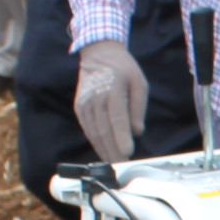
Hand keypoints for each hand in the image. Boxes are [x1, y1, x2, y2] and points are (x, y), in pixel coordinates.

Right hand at [74, 38, 146, 162]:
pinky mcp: (80, 107)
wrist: (99, 54)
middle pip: (104, 129)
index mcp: (113, 89)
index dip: (122, 137)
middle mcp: (96, 97)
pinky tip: (103, 151)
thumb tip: (137, 132)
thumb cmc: (123, 69)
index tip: (128, 152)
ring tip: (114, 162)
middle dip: (114, 150)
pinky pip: (87, 128)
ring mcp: (85, 103)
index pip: (117, 118)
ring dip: (104, 149)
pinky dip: (95, 141)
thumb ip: (138, 107)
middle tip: (123, 164)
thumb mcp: (139, 82)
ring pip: (94, 132)